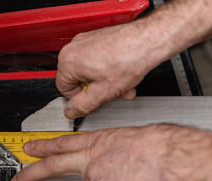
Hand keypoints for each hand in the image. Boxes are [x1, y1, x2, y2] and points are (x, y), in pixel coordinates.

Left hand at [9, 124, 211, 180]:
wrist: (164, 155)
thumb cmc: (152, 146)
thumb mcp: (124, 140)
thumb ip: (107, 153)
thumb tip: (106, 167)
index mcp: (96, 140)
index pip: (62, 143)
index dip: (44, 146)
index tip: (30, 148)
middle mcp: (89, 157)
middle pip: (52, 166)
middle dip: (31, 175)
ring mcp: (91, 176)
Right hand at [56, 0, 211, 118]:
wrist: (147, 41)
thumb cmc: (128, 60)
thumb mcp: (103, 92)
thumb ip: (82, 105)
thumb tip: (70, 111)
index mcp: (69, 61)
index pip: (63, 88)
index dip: (79, 99)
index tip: (91, 101)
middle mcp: (74, 48)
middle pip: (77, 79)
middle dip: (95, 90)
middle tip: (109, 94)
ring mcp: (86, 41)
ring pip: (89, 70)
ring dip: (104, 82)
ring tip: (121, 86)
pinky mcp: (97, 38)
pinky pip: (97, 59)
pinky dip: (107, 70)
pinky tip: (122, 75)